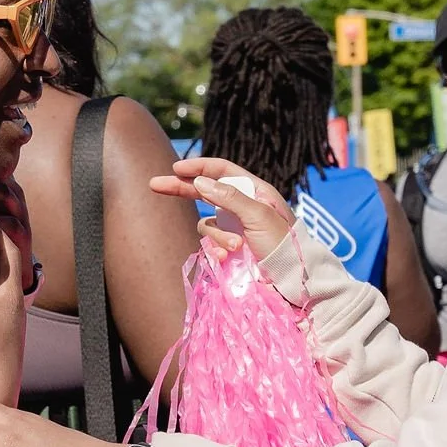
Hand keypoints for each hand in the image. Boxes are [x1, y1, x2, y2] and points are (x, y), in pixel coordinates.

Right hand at [148, 155, 297, 272]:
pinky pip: (211, 245)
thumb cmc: (283, 243)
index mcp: (254, 191)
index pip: (221, 171)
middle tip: (154, 184)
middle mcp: (242, 207)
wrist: (292, 279)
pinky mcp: (230, 249)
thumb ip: (229, 197)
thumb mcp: (258, 215)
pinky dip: (215, 250)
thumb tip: (199, 182)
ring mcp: (234, 229)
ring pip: (207, 224)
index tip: (176, 168)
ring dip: (216, 236)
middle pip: (204, 192)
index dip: (198, 167)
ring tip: (235, 248)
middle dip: (181, 189)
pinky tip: (227, 259)